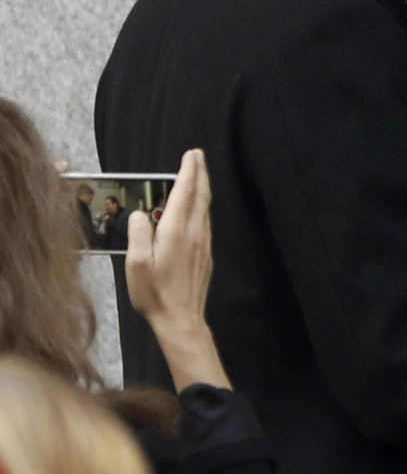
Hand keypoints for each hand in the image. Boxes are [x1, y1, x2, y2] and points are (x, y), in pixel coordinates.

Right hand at [126, 149, 229, 390]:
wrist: (181, 318)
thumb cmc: (155, 294)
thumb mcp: (135, 264)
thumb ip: (138, 234)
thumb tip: (140, 214)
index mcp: (176, 232)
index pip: (185, 193)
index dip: (188, 171)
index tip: (191, 155)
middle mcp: (195, 234)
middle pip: (201, 196)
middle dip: (200, 173)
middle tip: (197, 156)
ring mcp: (203, 243)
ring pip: (205, 208)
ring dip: (201, 189)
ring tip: (196, 176)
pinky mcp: (205, 254)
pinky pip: (205, 222)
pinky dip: (201, 207)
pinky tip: (195, 208)